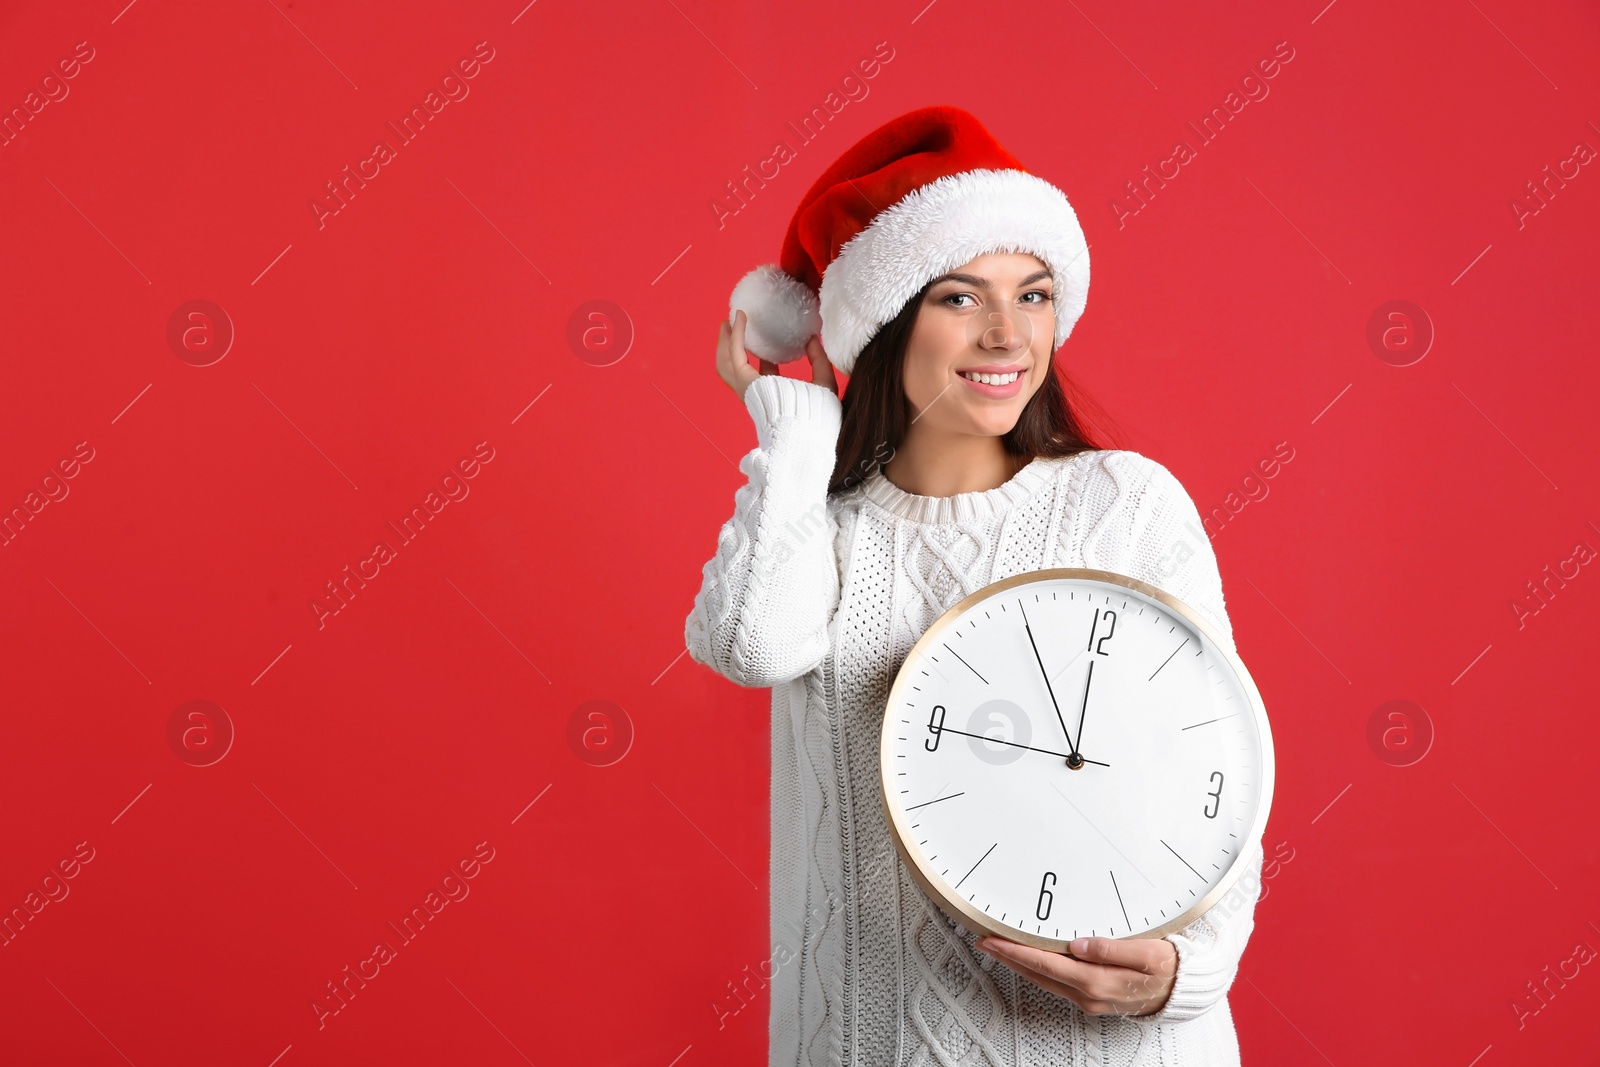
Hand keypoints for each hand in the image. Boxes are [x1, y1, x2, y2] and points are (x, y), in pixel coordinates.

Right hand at [716, 310, 837, 401]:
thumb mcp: (823, 381)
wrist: (808, 427)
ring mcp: (747, 388)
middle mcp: (755, 393)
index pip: (761, 376)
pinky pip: (735, 352)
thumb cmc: (818, 413)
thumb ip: (819, 361)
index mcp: (772, 395)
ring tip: (728, 321)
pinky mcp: (745, 380)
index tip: (765, 345)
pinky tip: (740, 317)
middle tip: (734, 329)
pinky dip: (735, 334)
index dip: (761, 359)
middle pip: (733, 369)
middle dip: (731, 349)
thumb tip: (813, 339)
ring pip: (725, 363)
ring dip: (724, 341)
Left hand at [975, 934, 1177, 1016]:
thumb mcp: (1147, 953)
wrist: (1182, 989)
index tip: (993, 939)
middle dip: (1008, 956)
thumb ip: (1112, 949)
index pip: (1045, 962)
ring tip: (999, 946)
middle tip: (984, 939)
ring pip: (1044, 979)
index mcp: (1096, 981)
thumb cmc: (1167, 967)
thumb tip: (1080, 945)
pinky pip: (1056, 981)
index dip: (1016, 951)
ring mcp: (1088, 998)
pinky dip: (1038, 968)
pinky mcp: (1092, 996)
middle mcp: (1087, 993)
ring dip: (1020, 963)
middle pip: (1037, 973)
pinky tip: (1030, 958)